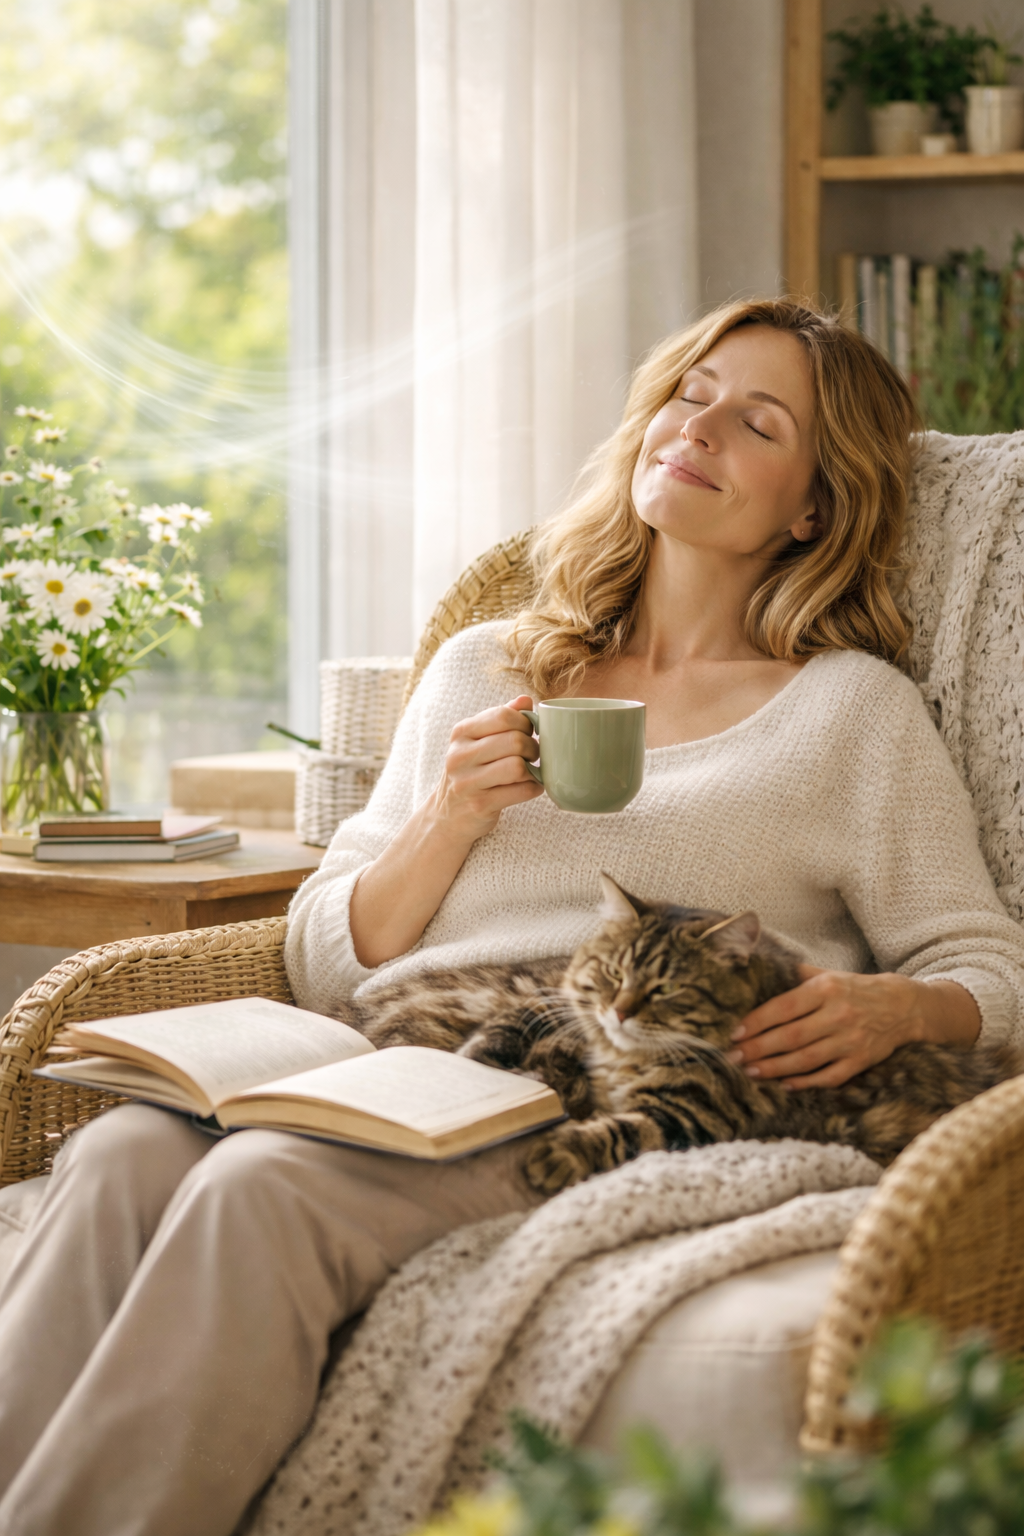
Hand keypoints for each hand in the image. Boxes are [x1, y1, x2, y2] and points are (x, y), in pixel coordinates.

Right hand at [429, 694, 543, 844]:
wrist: (446, 816)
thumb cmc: (470, 773)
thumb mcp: (477, 741)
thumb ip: (501, 719)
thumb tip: (525, 700)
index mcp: (461, 733)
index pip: (503, 715)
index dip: (525, 723)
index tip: (528, 733)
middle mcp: (460, 755)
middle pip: (515, 741)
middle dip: (533, 748)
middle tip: (533, 756)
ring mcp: (468, 782)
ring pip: (518, 766)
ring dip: (533, 770)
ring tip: (530, 772)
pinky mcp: (480, 805)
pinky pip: (522, 790)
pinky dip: (533, 788)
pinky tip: (528, 787)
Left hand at [728, 967, 929, 1089]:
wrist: (904, 1006)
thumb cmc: (857, 989)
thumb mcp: (830, 974)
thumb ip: (798, 975)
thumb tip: (762, 969)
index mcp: (826, 990)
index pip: (784, 1007)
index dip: (757, 1021)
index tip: (735, 1032)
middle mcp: (838, 1015)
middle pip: (790, 1037)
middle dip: (758, 1049)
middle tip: (733, 1057)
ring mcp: (850, 1041)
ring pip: (806, 1060)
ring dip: (775, 1068)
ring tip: (751, 1071)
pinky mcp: (861, 1062)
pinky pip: (829, 1077)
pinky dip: (806, 1083)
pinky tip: (785, 1084)